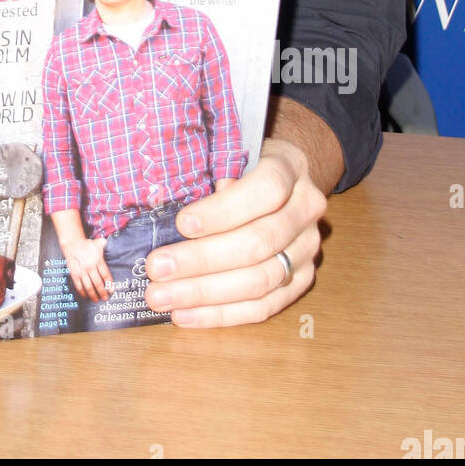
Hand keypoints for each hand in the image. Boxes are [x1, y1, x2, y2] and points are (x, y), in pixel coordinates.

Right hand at [62, 236, 113, 302]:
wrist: (72, 243)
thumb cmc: (87, 245)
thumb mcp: (98, 243)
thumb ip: (105, 245)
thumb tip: (110, 245)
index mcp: (98, 260)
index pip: (105, 275)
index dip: (109, 284)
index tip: (111, 291)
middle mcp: (90, 266)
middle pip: (98, 283)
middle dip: (102, 292)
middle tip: (105, 298)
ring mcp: (82, 271)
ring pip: (89, 287)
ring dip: (93, 295)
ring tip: (96, 300)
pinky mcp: (74, 274)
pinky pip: (79, 286)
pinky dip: (83, 293)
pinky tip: (86, 296)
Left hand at [143, 137, 325, 325]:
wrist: (285, 178)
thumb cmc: (243, 162)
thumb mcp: (229, 151)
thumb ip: (210, 173)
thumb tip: (173, 211)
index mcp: (289, 168)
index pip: (265, 191)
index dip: (224, 211)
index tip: (183, 224)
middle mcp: (305, 210)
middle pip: (258, 243)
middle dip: (202, 259)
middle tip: (157, 268)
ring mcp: (307, 249)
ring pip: (260, 280)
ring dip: (205, 293)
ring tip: (162, 297)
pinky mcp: (301, 280)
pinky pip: (264, 307)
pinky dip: (221, 314)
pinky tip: (185, 315)